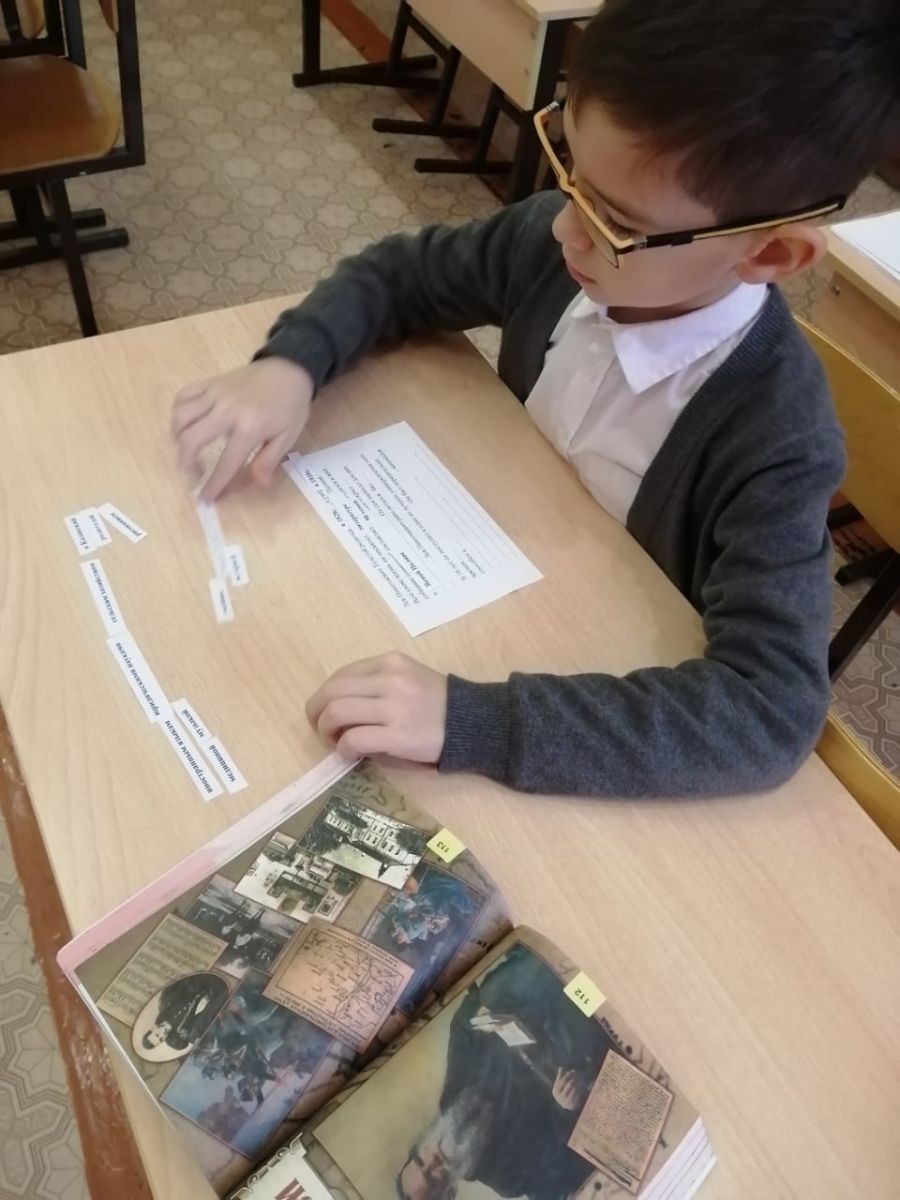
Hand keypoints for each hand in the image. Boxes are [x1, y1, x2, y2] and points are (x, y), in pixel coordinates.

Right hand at [170, 357, 313, 500]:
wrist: (289, 368)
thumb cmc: (290, 406)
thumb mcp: (288, 436)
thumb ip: (269, 460)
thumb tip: (259, 484)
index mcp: (250, 427)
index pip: (225, 462)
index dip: (214, 484)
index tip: (204, 499)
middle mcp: (227, 410)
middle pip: (192, 439)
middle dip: (185, 463)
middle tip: (191, 475)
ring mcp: (215, 394)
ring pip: (181, 416)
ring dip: (177, 438)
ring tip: (184, 451)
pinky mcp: (210, 383)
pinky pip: (183, 396)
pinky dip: (178, 412)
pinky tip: (184, 425)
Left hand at [306, 652, 447, 762]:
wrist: (474, 723)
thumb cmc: (439, 702)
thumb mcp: (408, 676)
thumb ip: (377, 682)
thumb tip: (340, 704)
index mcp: (390, 662)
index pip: (341, 675)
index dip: (324, 695)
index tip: (325, 711)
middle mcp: (390, 680)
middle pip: (332, 692)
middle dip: (316, 712)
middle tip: (319, 727)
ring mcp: (394, 708)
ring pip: (337, 713)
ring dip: (325, 729)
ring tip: (333, 740)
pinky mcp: (398, 736)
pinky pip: (355, 739)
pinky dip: (343, 748)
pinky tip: (349, 753)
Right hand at [552, 1068, 583, 1110]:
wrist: (568, 1106)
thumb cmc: (564, 1093)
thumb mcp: (561, 1085)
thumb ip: (560, 1077)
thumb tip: (560, 1067)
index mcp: (555, 1091)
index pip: (562, 1080)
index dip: (568, 1075)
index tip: (573, 1070)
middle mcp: (559, 1097)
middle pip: (569, 1084)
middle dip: (574, 1078)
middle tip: (579, 1073)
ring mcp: (566, 1101)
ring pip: (574, 1089)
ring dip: (579, 1083)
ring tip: (582, 1079)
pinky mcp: (572, 1105)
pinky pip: (578, 1095)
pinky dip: (581, 1090)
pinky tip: (583, 1086)